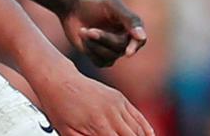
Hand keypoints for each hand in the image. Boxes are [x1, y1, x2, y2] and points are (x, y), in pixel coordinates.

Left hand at [36, 67, 154, 135]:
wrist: (58, 80)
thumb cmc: (60, 108)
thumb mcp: (68, 133)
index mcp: (100, 126)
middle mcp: (112, 114)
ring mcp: (118, 104)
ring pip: (139, 129)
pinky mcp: (119, 98)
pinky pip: (138, 116)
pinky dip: (146, 128)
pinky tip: (150, 135)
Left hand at [62, 0, 146, 66]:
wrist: (72, 7)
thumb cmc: (93, 3)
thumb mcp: (111, 5)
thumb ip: (129, 19)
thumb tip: (142, 37)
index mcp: (131, 26)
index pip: (139, 40)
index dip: (134, 47)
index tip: (128, 53)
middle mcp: (125, 40)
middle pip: (120, 48)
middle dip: (103, 39)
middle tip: (88, 30)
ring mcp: (112, 50)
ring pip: (109, 57)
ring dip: (94, 44)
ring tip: (82, 30)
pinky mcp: (100, 57)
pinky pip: (99, 62)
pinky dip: (89, 50)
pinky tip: (82, 37)